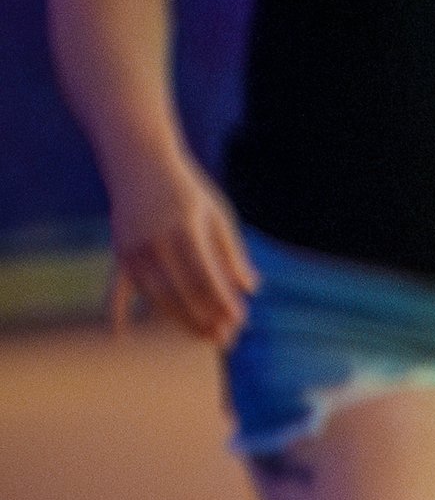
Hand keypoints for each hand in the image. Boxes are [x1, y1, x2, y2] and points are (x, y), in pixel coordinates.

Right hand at [106, 155, 255, 346]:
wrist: (138, 160)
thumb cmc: (185, 190)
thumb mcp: (216, 213)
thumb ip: (232, 252)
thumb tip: (251, 288)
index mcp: (184, 228)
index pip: (206, 275)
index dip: (222, 300)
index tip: (239, 319)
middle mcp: (155, 240)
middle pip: (181, 291)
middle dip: (204, 318)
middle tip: (225, 339)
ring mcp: (133, 247)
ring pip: (155, 294)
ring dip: (178, 319)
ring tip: (201, 336)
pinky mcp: (119, 251)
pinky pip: (118, 285)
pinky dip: (118, 309)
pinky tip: (120, 333)